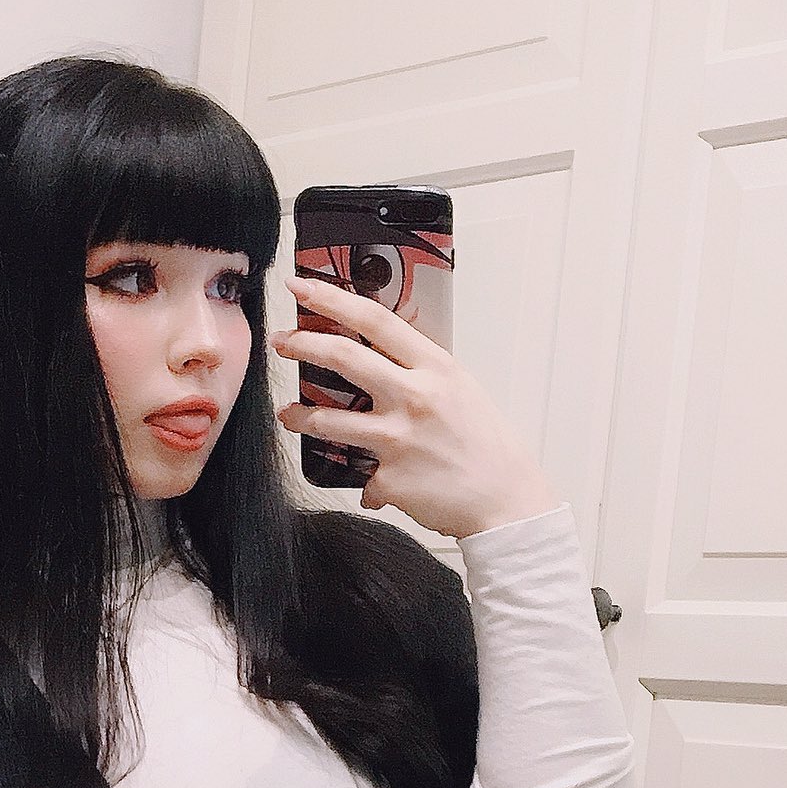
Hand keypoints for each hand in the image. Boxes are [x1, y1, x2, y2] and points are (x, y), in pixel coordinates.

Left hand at [269, 274, 560, 538]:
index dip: (332, 299)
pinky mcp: (389, 478)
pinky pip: (362, 476)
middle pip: (343, 357)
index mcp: (435, 367)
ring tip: (288, 414)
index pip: (374, 319)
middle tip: (281, 342)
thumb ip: (421, 373)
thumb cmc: (486, 445)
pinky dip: (367, 482)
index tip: (303, 288)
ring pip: (330, 419)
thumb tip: (385, 361)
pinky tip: (375, 486)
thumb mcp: (460, 390)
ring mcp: (398, 438)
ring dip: (300, 416)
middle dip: (302, 345)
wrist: (505, 498)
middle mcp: (414, 396)